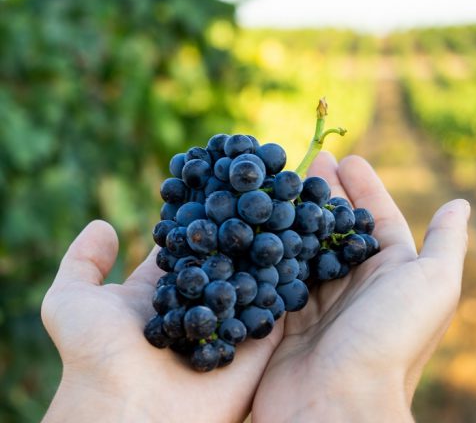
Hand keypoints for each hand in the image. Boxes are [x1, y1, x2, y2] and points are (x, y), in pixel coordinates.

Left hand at [41, 221, 282, 422]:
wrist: (126, 411)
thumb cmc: (93, 356)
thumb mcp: (69, 301)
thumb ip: (82, 261)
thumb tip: (104, 225)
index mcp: (162, 292)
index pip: (186, 248)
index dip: (197, 220)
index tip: (215, 186)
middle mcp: (197, 306)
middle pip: (223, 262)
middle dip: (238, 233)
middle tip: (257, 198)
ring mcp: (227, 327)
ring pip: (253, 284)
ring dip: (265, 258)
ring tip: (282, 220)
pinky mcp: (253, 348)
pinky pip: (274, 315)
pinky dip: (284, 292)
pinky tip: (296, 258)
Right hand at [252, 152, 469, 421]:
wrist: (338, 405)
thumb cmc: (391, 340)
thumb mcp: (434, 285)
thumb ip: (446, 243)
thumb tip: (460, 203)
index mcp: (394, 276)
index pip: (379, 219)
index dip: (365, 187)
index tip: (347, 157)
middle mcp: (359, 289)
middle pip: (339, 230)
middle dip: (325, 196)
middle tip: (306, 164)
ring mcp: (322, 307)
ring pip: (308, 251)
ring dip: (297, 218)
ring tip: (278, 188)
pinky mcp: (287, 323)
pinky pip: (279, 279)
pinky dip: (272, 254)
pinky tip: (257, 229)